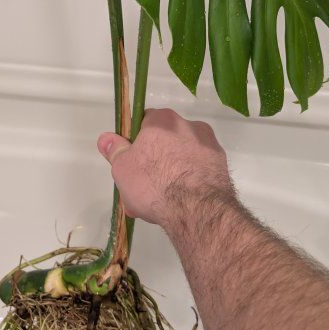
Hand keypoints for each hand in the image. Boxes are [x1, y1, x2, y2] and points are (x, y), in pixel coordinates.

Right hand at [97, 108, 235, 230]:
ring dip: (172, 174)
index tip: (133, 163)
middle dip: (155, 163)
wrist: (197, 209)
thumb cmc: (154, 183)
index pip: (146, 123)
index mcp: (163, 119)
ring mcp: (209, 145)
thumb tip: (106, 138)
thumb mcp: (123, 168)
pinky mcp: (222, 166)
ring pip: (183, 158)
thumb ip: (115, 150)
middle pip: (166, 141)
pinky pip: (199, 170)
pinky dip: (190, 182)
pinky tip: (181, 204)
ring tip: (161, 203)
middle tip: (143, 189)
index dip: (136, 143)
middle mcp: (190, 125)